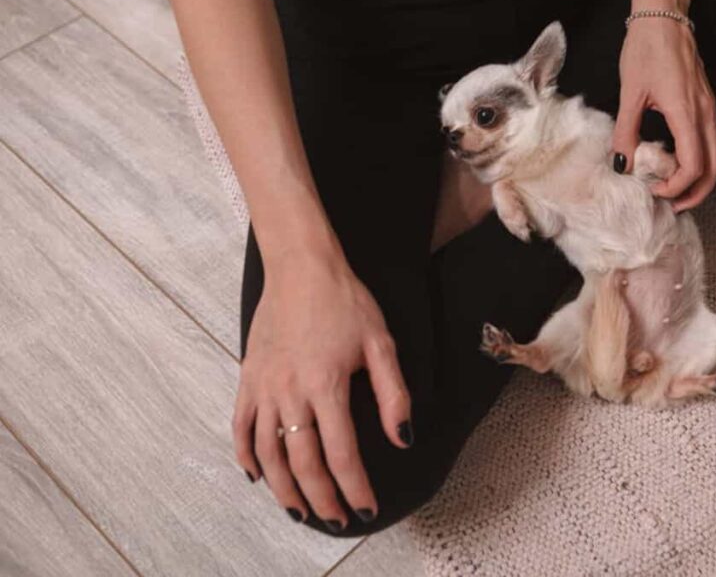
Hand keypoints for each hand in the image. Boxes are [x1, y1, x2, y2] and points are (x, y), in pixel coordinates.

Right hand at [232, 242, 412, 528]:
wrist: (301, 267)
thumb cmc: (345, 301)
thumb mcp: (381, 343)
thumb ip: (394, 395)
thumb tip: (403, 438)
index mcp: (326, 386)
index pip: (342, 454)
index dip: (354, 488)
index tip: (365, 509)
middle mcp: (290, 392)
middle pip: (303, 462)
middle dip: (321, 498)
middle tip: (336, 519)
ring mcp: (264, 386)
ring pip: (268, 453)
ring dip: (283, 489)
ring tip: (299, 511)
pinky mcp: (248, 377)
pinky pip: (241, 426)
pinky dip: (247, 455)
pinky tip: (259, 475)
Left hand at [611, 18, 715, 211]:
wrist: (663, 14)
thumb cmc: (646, 47)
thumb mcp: (629, 92)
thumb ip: (627, 131)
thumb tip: (622, 164)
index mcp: (686, 112)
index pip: (693, 165)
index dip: (676, 186)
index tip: (654, 190)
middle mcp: (705, 112)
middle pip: (714, 167)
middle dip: (696, 192)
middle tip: (672, 205)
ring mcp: (708, 106)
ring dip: (699, 178)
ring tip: (673, 189)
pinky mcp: (705, 101)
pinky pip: (710, 139)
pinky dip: (698, 159)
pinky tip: (674, 161)